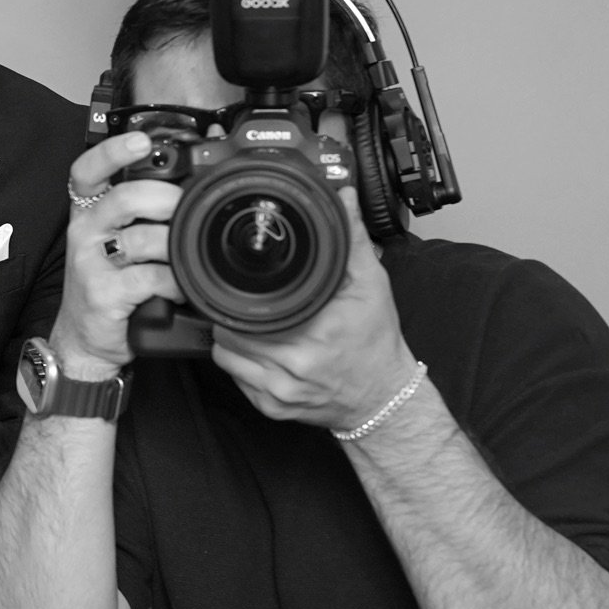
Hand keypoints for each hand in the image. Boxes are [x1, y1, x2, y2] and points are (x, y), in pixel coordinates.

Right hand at [46, 131, 186, 374]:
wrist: (86, 337)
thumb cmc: (109, 284)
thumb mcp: (116, 242)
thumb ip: (141, 216)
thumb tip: (190, 187)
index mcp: (89, 213)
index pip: (87, 171)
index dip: (112, 152)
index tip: (140, 140)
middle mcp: (85, 233)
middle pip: (123, 198)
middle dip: (164, 197)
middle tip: (185, 205)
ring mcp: (90, 264)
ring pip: (139, 238)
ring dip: (174, 245)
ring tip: (189, 254)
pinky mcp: (103, 294)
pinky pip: (148, 278)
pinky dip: (173, 281)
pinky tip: (180, 286)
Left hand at [210, 186, 416, 430]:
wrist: (384, 398)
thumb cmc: (375, 342)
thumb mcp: (371, 285)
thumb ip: (352, 241)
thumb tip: (344, 199)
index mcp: (315, 333)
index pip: (246, 311)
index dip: (239, 296)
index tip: (244, 287)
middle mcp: (294, 367)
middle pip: (228, 332)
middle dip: (235, 315)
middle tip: (252, 306)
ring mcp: (279, 392)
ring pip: (224, 356)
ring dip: (232, 340)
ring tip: (255, 327)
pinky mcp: (271, 409)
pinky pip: (235, 380)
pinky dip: (241, 364)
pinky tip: (261, 353)